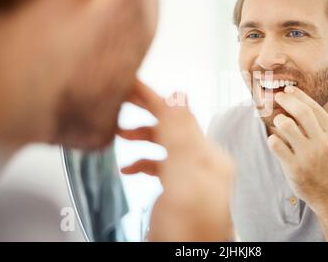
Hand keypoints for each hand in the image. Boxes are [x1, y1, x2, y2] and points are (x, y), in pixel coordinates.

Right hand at [119, 80, 234, 240]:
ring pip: (163, 144)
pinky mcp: (178, 191)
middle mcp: (203, 163)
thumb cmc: (191, 231)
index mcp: (209, 156)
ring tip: (118, 132)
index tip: (129, 83)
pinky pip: (159, 166)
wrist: (189, 260)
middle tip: (118, 100)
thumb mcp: (184, 181)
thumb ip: (180, 139)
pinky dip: (142, 161)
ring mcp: (191, 177)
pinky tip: (128, 167)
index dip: (151, 97)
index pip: (178, 115)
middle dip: (143, 112)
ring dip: (141, 136)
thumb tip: (177, 96)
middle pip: (171, 126)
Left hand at [268, 85, 327, 215]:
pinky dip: (272, 139)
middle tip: (278, 97)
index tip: (289, 90)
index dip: (299, 96)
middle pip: (301, 113)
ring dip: (278, 120)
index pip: (315, 108)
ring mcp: (308, 156)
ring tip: (278, 121)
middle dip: (286, 101)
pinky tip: (275, 140)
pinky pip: (277, 146)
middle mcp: (322, 144)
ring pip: (287, 127)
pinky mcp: (294, 169)